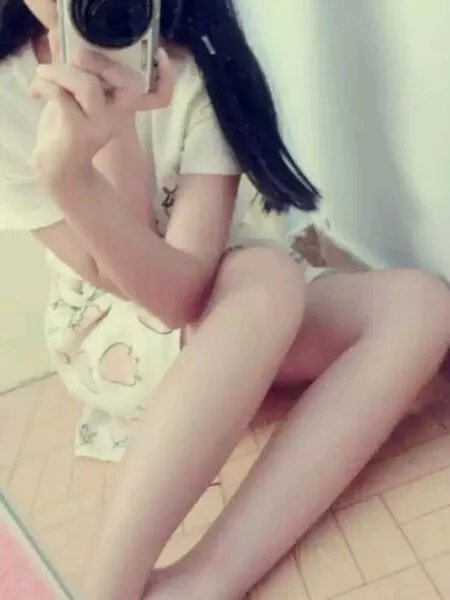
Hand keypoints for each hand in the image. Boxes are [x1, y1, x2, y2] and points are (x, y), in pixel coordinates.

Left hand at [30, 39, 172, 186]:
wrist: (59, 172)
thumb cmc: (68, 134)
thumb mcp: (82, 102)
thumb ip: (87, 80)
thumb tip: (80, 51)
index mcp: (120, 111)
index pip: (143, 89)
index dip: (136, 71)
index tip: (101, 56)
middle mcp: (115, 119)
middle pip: (118, 79)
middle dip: (93, 60)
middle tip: (67, 60)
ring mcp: (98, 127)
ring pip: (87, 85)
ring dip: (60, 72)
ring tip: (43, 72)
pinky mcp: (77, 132)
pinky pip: (61, 96)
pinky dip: (44, 86)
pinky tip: (35, 92)